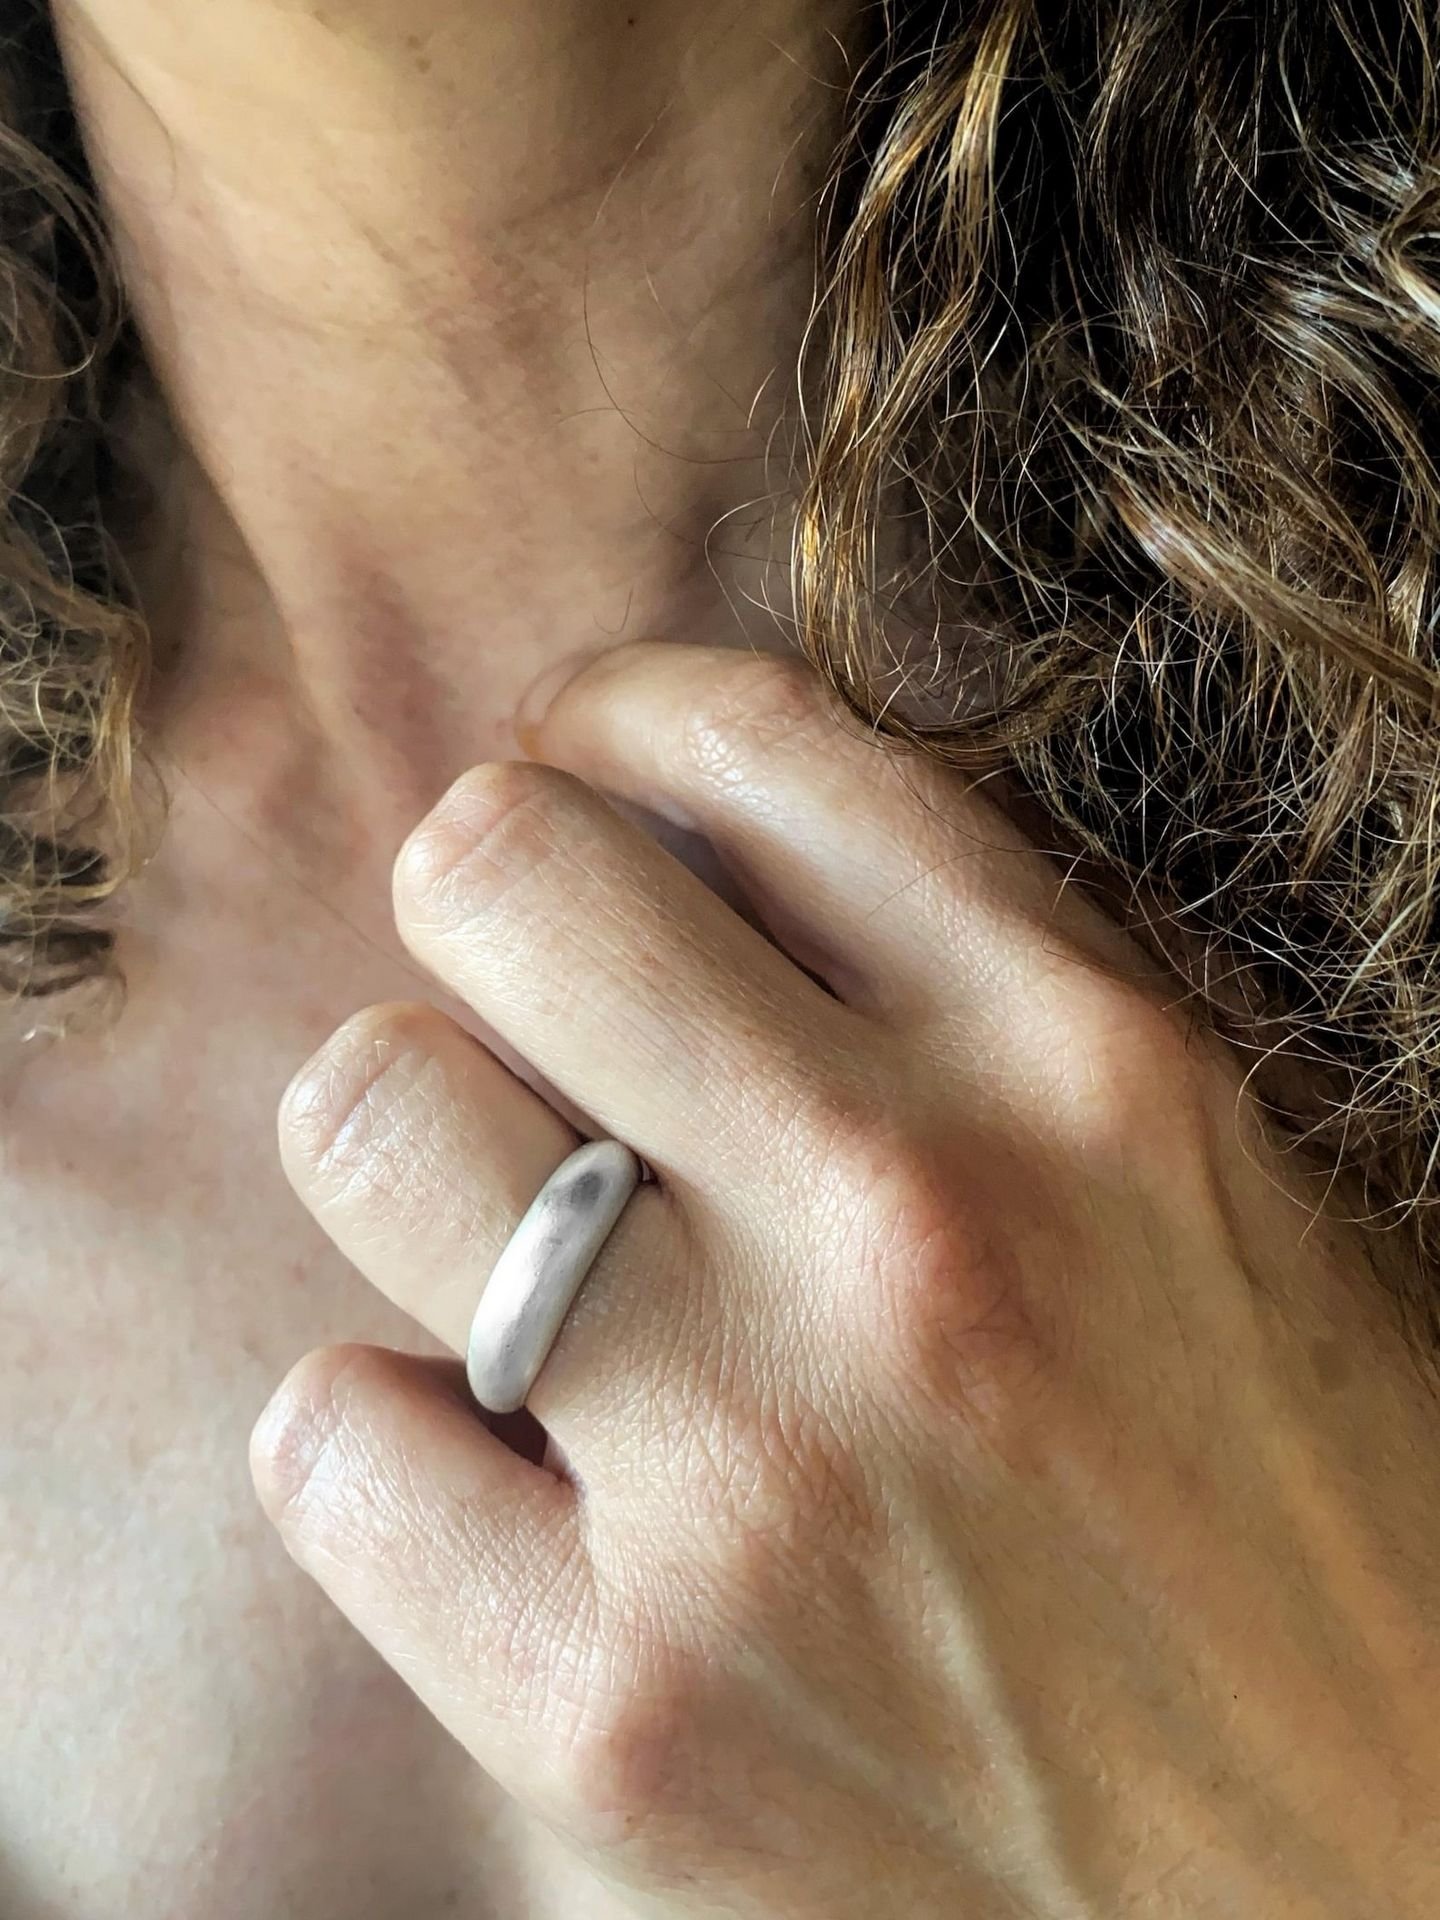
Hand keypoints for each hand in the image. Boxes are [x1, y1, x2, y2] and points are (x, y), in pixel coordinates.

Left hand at [252, 641, 1439, 1917]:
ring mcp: (754, 1466)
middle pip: (498, 871)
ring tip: (505, 1252)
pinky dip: (385, 1438)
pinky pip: (332, 1433)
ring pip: (371, 1113)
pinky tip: (501, 1487)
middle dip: (484, 908)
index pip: (748, 741)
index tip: (578, 779)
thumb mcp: (1205, 1200)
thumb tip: (703, 879)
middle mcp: (915, 1221)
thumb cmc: (1309, 1543)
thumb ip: (977, 1015)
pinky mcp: (617, 1708)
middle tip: (527, 1014)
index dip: (610, 726)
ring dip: (411, 1157)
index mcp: (1092, 1070)